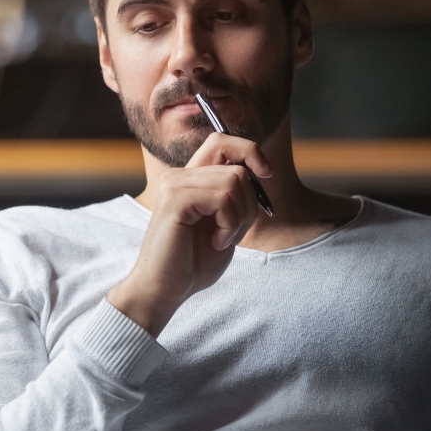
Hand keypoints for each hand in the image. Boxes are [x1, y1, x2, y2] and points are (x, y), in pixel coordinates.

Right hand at [108, 133, 272, 335]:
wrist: (164, 290)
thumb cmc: (192, 263)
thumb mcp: (224, 224)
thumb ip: (235, 197)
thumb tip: (260, 172)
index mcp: (190, 180)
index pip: (222, 141)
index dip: (250, 150)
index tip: (266, 174)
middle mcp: (179, 176)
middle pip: (237, 166)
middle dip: (249, 203)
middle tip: (233, 231)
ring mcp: (174, 185)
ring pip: (234, 182)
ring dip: (239, 218)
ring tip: (222, 239)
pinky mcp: (175, 200)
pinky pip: (223, 198)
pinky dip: (229, 224)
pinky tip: (216, 242)